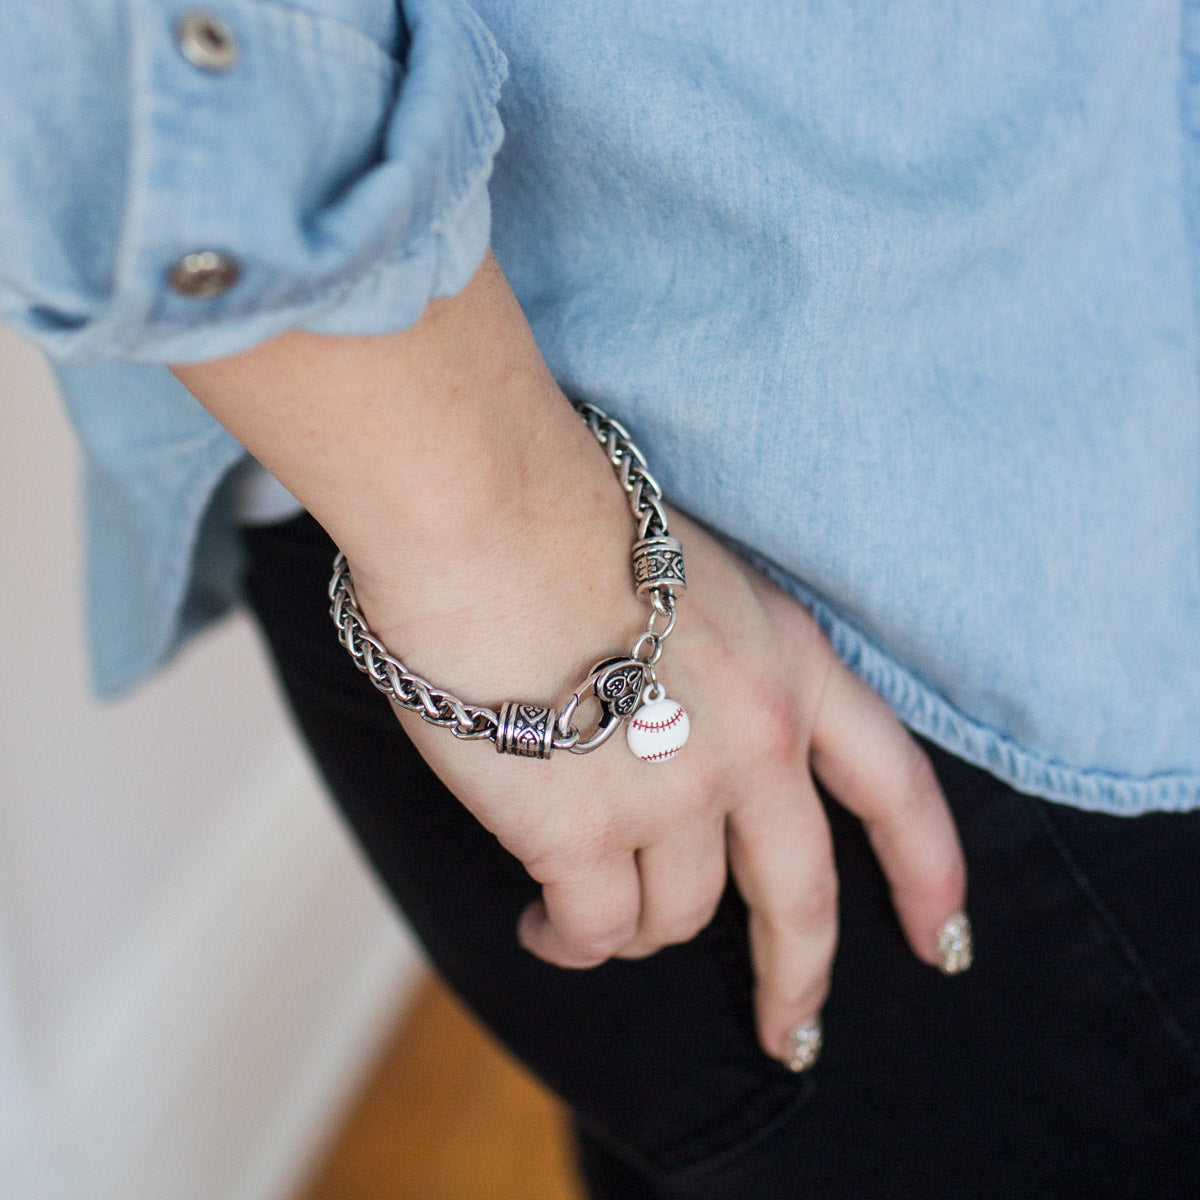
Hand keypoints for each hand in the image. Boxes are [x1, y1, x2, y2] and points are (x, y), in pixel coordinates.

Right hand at [370, 498, 968, 1068]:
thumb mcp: (696, 581)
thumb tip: (688, 759)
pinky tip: (542, 925)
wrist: (482, 509)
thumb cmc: (564, 520)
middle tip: (796, 1037)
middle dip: (802, 978)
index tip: (944, 943)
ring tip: (582, 914)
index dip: (928, 874)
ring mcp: (676, 792)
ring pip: (675, 917)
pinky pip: (594, 931)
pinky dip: (569, 942)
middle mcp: (756, 739)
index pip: (894, 786)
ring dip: (632, 932)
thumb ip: (723, 674)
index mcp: (793, 663)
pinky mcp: (583, 833)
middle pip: (802, 895)